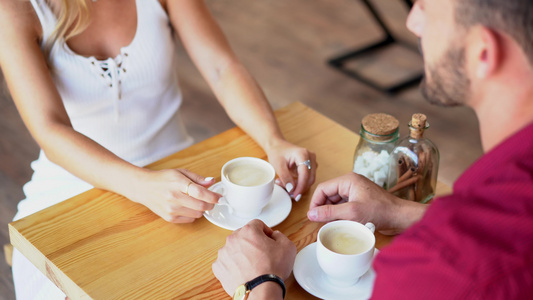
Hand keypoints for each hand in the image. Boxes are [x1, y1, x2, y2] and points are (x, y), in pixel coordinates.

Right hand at [127, 168, 220, 222]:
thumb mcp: (180, 173)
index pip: (200, 193)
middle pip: (201, 206)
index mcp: (178, 183)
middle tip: (212, 201)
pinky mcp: (169, 218)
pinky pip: (190, 220)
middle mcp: (174, 198)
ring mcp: (171, 210)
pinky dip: (194, 215)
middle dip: (211, 204)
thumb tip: (212, 181)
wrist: (143, 188)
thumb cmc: (163, 179)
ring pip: (197, 214)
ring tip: (199, 202)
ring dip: (202, 210)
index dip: (213, 196)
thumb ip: (197, 178)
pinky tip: (189, 207)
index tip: (219, 197)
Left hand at [212, 220, 296, 296]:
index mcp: (249, 231)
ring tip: (252, 264)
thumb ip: (280, 235)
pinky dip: (233, 265)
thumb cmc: (272, 270)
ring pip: (234, 248)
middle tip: (261, 254)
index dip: (265, 232)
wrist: (260, 291)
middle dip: (252, 242)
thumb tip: (274, 235)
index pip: (257, 224)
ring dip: (242, 253)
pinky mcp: (219, 267)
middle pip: (244, 235)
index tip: (269, 240)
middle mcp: (233, 239)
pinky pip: (227, 261)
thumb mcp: (288, 247)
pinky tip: (243, 271)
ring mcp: (224, 253)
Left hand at [266, 139, 316, 200]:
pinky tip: (289, 183)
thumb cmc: (277, 152)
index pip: (305, 174)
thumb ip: (285, 177)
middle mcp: (311, 157)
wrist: (277, 146)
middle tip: (287, 192)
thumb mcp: (278, 165)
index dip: (301, 187)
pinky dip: (300, 184)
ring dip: (299, 186)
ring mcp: (312, 161)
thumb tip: (292, 189)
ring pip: (309, 180)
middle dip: (299, 188)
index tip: (295, 196)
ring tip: (285, 185)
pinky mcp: (311, 166)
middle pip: (310, 178)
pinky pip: (308, 179)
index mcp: (303, 154)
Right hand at [307, 173, 426, 232]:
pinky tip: (340, 225)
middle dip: (324, 209)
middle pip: (328, 195)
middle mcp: (351, 184)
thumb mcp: (352, 213)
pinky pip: (344, 207)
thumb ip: (330, 212)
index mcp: (348, 180)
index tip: (312, 217)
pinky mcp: (360, 202)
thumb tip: (311, 214)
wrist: (401, 218)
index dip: (315, 202)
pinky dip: (340, 215)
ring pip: (336, 202)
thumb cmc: (380, 211)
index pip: (323, 188)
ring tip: (330, 225)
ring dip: (332, 213)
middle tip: (320, 223)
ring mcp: (356, 193)